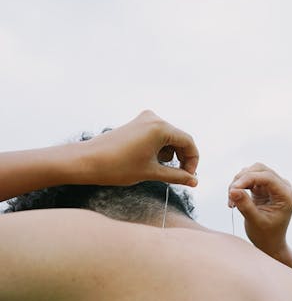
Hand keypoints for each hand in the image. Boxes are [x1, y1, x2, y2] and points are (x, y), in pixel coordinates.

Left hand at [82, 110, 198, 186]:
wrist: (87, 161)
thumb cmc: (117, 167)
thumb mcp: (151, 173)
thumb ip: (176, 176)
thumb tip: (194, 182)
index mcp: (160, 127)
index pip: (188, 142)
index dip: (193, 161)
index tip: (190, 177)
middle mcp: (154, 118)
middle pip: (179, 138)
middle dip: (182, 158)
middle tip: (181, 177)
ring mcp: (144, 120)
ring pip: (168, 138)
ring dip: (170, 155)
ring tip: (161, 171)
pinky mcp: (136, 124)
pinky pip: (156, 135)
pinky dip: (159, 149)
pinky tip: (151, 162)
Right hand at [228, 163, 291, 257]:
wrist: (270, 243)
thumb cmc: (266, 235)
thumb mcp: (255, 222)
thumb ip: (245, 205)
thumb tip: (233, 190)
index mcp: (286, 195)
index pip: (267, 177)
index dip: (248, 178)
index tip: (233, 189)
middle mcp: (282, 187)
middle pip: (259, 169)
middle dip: (241, 179)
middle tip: (230, 195)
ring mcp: (273, 186)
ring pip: (252, 172)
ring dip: (239, 182)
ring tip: (232, 201)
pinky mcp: (264, 188)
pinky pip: (249, 179)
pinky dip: (239, 186)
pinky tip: (235, 199)